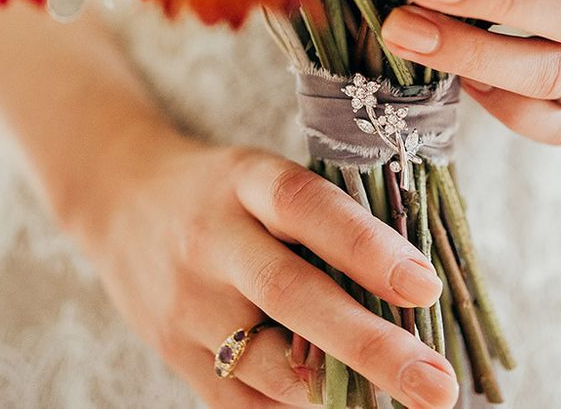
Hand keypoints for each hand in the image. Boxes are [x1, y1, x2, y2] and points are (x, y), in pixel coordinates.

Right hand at [75, 136, 458, 407]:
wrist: (123, 200)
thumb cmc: (219, 188)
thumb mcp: (261, 175)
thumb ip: (319, 219)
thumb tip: (406, 286)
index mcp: (242, 181)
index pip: (304, 208)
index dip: (365, 246)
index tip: (424, 285)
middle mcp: (211, 241)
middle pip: (289, 294)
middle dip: (368, 345)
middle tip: (437, 385)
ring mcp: (188, 302)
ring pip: (267, 363)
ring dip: (341, 394)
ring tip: (406, 405)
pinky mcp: (176, 352)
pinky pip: (242, 399)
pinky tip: (343, 408)